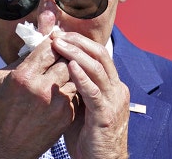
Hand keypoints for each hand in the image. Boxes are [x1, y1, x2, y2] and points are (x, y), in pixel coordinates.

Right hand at [0, 39, 78, 158]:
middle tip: (62, 52)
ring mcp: (57, 104)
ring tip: (63, 70)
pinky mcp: (65, 116)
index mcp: (23, 77)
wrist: (2, 150)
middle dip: (63, 55)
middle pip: (65, 60)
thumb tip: (37, 44)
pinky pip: (76, 93)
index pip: (48, 48)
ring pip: (74, 76)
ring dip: (70, 71)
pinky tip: (63, 87)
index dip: (52, 41)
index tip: (54, 39)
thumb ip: (20, 60)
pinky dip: (71, 87)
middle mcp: (42, 89)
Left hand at [51, 31, 129, 158]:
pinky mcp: (106, 115)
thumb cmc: (87, 136)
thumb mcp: (80, 105)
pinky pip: (94, 92)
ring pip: (98, 69)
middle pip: (101, 55)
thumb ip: (73, 87)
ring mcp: (114, 101)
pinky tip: (70, 67)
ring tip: (60, 45)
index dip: (80, 43)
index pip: (98, 55)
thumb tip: (54, 69)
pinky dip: (82, 77)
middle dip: (78, 42)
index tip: (59, 35)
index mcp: (112, 85)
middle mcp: (117, 89)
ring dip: (77, 54)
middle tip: (58, 35)